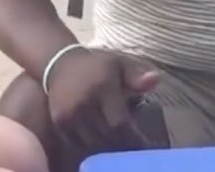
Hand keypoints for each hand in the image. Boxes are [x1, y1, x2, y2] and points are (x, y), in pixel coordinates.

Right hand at [45, 49, 159, 154]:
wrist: (59, 64)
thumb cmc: (97, 66)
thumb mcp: (119, 64)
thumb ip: (137, 75)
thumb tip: (155, 79)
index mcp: (102, 88)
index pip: (119, 124)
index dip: (133, 139)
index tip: (145, 145)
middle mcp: (83, 104)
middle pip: (107, 138)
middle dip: (123, 147)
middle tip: (134, 150)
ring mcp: (69, 116)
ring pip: (92, 145)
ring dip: (107, 151)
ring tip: (119, 149)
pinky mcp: (59, 124)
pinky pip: (78, 145)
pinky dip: (91, 149)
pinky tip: (101, 146)